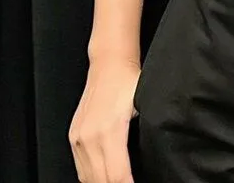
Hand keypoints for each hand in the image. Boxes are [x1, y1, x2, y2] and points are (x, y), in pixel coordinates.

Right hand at [68, 54, 141, 182]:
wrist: (108, 63)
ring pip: (88, 178)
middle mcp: (89, 137)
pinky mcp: (73, 137)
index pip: (118, 176)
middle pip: (102, 181)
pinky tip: (105, 178)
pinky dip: (93, 178)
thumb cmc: (129, 80)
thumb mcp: (144, 105)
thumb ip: (146, 133)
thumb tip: (160, 151)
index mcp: (110, 131)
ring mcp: (78, 138)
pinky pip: (81, 169)